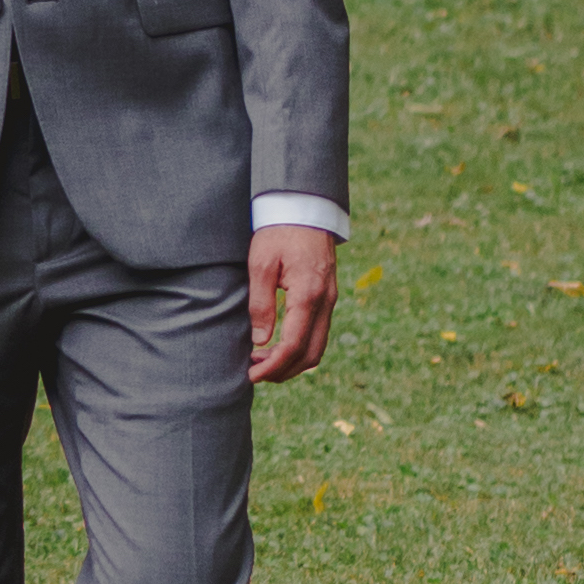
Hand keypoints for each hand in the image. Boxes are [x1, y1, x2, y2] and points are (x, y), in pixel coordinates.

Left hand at [246, 224, 336, 384]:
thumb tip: (260, 341)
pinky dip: (300, 348)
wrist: (303, 208)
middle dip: (284, 371)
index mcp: (308, 294)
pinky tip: (277, 346)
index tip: (252, 375)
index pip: (294, 345)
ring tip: (262, 362)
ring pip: (318, 347)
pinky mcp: (327, 297)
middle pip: (311, 354)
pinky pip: (318, 333)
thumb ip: (261, 304)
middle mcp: (326, 301)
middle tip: (255, 373)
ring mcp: (330, 300)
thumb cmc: (278, 232)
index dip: (273, 366)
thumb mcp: (261, 264)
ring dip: (292, 362)